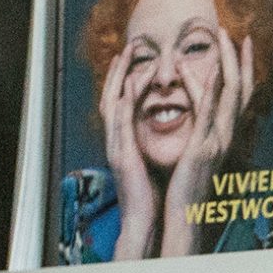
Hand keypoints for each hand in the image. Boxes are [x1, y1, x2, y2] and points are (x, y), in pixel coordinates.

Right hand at [99, 52, 157, 259]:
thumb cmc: (149, 199)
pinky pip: (122, 120)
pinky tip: (133, 82)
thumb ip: (149, 150)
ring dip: (119, 78)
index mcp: (124, 144)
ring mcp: (117, 146)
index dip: (125, 83)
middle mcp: (117, 142)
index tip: (133, 63)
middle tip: (128, 49)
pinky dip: (126, 99)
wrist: (142, 223)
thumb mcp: (149, 167)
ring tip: (127, 57)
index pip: (121, 106)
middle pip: (111, 97)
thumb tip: (161, 140)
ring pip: (112, 103)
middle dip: (118, 72)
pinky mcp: (123, 154)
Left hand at [163, 32, 251, 255]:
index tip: (240, 48)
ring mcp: (218, 141)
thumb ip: (199, 130)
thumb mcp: (196, 154)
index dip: (243, 72)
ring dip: (228, 62)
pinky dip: (201, 85)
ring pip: (231, 93)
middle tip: (238, 34)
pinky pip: (205, 110)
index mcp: (225, 137)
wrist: (186, 218)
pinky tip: (196, 67)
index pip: (240, 98)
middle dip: (242, 60)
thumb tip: (197, 117)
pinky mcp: (202, 147)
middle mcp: (227, 137)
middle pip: (243, 90)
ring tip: (223, 38)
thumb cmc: (187, 190)